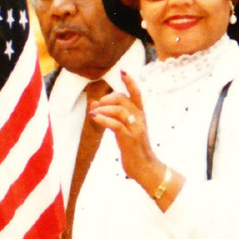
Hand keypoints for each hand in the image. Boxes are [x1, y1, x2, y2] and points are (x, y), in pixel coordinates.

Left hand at [89, 71, 183, 208]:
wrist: (145, 168)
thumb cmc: (134, 150)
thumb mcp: (124, 131)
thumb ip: (114, 118)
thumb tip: (95, 105)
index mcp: (141, 115)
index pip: (136, 93)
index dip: (130, 81)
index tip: (123, 71)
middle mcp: (140, 118)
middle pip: (123, 99)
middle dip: (108, 98)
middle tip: (97, 104)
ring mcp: (135, 128)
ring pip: (119, 110)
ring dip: (103, 109)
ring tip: (93, 113)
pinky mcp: (129, 138)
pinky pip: (115, 124)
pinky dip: (103, 119)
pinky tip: (94, 118)